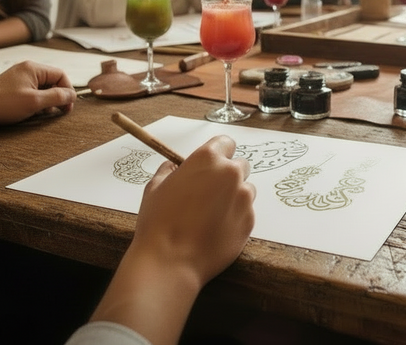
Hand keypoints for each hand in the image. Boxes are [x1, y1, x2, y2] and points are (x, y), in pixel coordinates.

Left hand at [0, 61, 75, 128]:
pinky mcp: (13, 86)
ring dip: (47, 100)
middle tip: (59, 111)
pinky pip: (33, 91)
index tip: (68, 105)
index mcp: (33, 68)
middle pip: (53, 81)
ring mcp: (19, 77)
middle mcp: (27, 69)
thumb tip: (72, 95)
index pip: (61, 75)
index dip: (68, 90)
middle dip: (57, 96)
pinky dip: (36, 101)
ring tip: (42, 112)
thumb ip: (57, 97)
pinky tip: (32, 111)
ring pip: (43, 87)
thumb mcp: (35, 102)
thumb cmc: (2, 104)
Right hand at [130, 135, 255, 285]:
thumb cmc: (158, 222)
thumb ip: (169, 171)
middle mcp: (231, 173)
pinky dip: (235, 217)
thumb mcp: (155, 188)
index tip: (212, 165)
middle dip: (228, 175)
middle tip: (210, 193)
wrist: (170, 261)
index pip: (226, 143)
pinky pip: (246, 212)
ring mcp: (243, 197)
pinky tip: (216, 230)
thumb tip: (173, 166)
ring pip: (246, 189)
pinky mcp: (250, 220)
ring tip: (212, 214)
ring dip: (234, 196)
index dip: (219, 153)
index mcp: (208, 159)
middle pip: (240, 165)